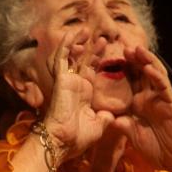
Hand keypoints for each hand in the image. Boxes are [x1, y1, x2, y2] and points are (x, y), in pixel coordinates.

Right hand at [40, 33, 115, 160]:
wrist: (64, 141)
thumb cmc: (78, 137)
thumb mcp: (98, 126)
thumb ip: (104, 117)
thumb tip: (111, 115)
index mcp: (84, 95)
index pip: (92, 73)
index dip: (99, 62)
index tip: (109, 53)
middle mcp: (75, 85)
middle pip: (83, 62)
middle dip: (93, 50)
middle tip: (103, 40)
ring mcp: (67, 81)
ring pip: (72, 57)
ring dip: (79, 43)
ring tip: (87, 31)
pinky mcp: (61, 79)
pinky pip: (62, 58)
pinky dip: (67, 45)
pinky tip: (73, 34)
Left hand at [111, 45, 171, 171]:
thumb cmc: (156, 148)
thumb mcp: (132, 135)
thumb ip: (122, 125)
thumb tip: (108, 118)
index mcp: (138, 104)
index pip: (128, 83)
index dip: (119, 71)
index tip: (106, 60)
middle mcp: (149, 97)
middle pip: (140, 73)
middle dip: (132, 59)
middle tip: (121, 46)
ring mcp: (160, 98)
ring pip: (153, 73)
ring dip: (145, 60)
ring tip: (135, 48)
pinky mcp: (170, 102)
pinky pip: (163, 86)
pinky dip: (156, 75)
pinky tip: (148, 66)